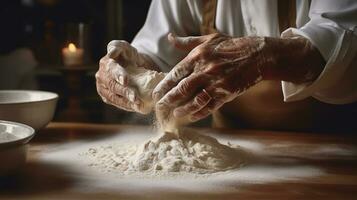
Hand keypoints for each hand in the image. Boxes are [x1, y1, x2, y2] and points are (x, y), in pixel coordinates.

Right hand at [96, 40, 156, 113]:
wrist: (131, 66)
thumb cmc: (128, 55)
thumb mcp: (125, 47)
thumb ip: (118, 47)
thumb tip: (111, 53)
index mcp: (105, 63)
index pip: (111, 69)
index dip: (118, 75)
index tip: (126, 81)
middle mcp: (101, 76)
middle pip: (113, 86)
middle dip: (124, 92)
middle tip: (135, 98)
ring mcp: (103, 88)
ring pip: (113, 97)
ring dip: (126, 102)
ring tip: (138, 105)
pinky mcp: (107, 97)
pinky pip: (116, 103)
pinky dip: (126, 106)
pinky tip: (136, 108)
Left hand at [153, 33, 323, 122]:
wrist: (257, 55)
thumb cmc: (232, 46)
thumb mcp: (209, 39)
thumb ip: (188, 42)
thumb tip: (170, 38)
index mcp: (198, 56)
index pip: (176, 74)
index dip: (164, 86)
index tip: (156, 94)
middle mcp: (205, 70)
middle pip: (182, 89)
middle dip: (168, 100)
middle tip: (159, 108)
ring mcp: (216, 83)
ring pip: (195, 100)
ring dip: (182, 109)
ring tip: (174, 114)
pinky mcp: (227, 93)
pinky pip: (210, 106)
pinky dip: (199, 113)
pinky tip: (191, 117)